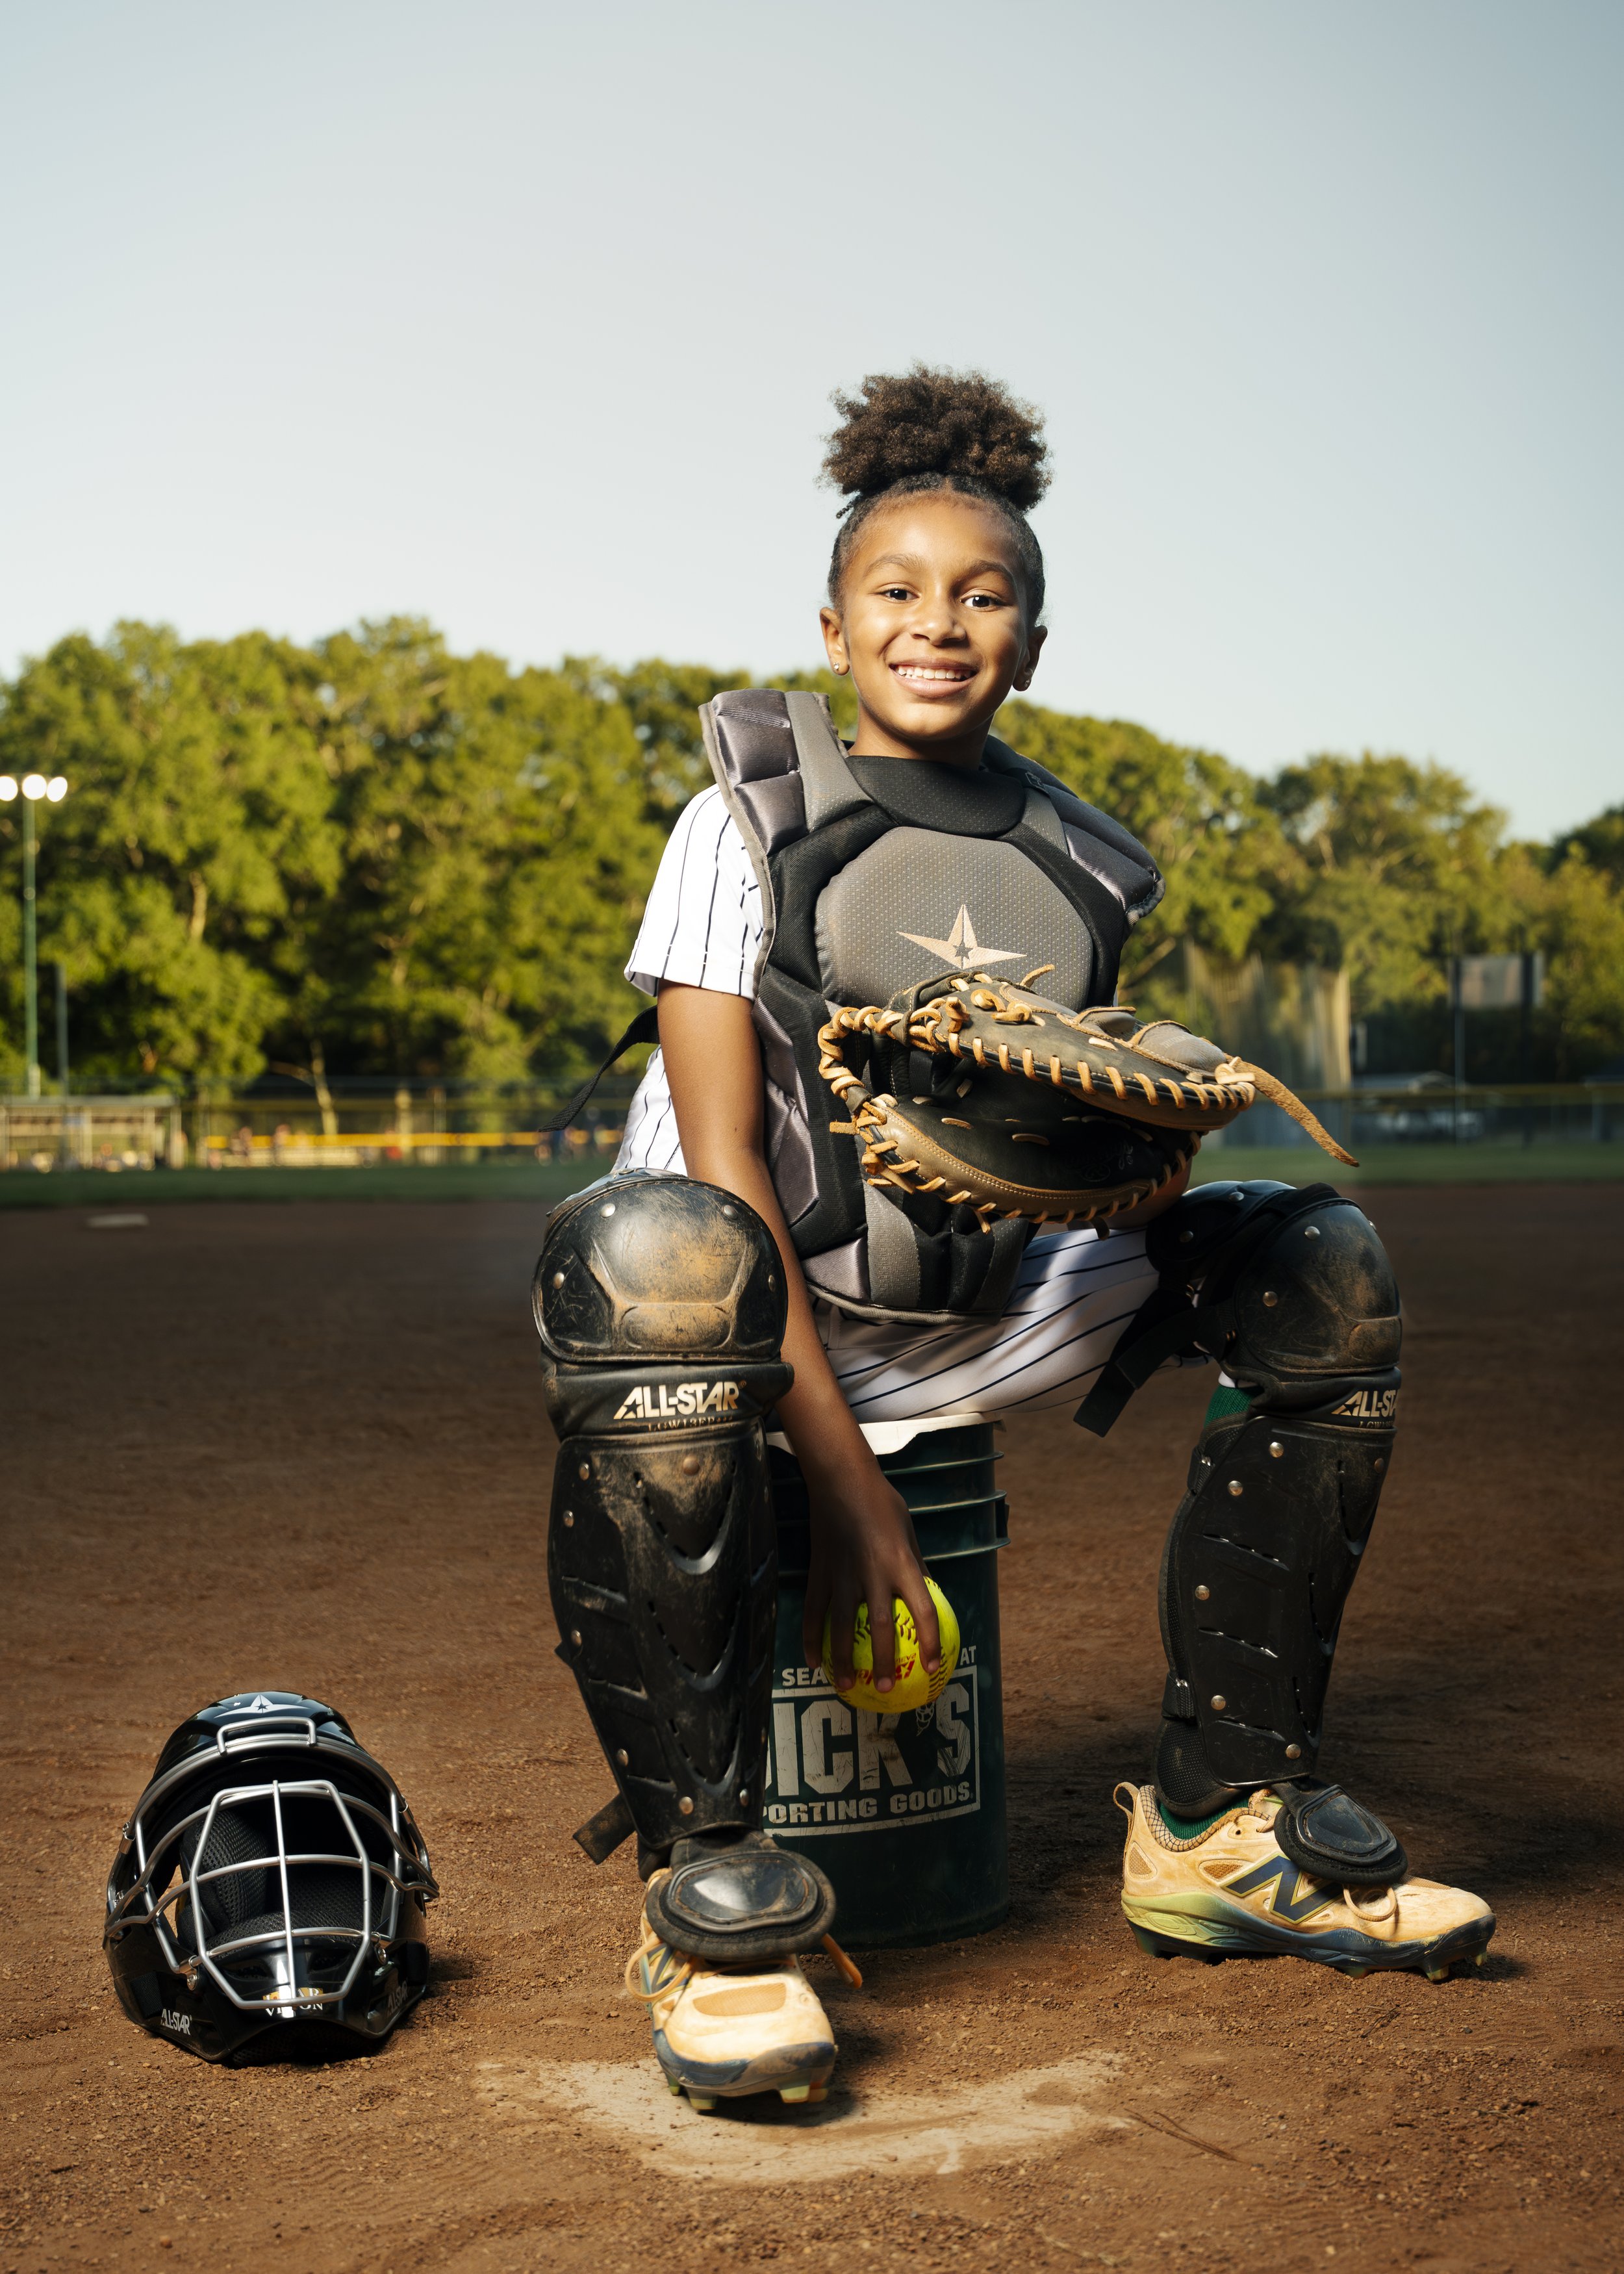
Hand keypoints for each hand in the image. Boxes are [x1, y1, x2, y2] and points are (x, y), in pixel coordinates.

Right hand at [799, 1446, 941, 1695]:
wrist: (841, 1480)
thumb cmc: (881, 1502)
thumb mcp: (909, 1531)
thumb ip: (916, 1565)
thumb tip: (928, 1593)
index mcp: (902, 1564)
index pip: (923, 1610)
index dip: (929, 1642)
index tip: (931, 1666)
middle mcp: (873, 1574)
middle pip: (881, 1628)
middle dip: (883, 1662)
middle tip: (885, 1689)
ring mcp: (842, 1575)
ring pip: (843, 1626)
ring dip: (843, 1660)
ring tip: (846, 1686)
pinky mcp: (819, 1573)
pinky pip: (814, 1611)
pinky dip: (812, 1638)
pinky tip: (813, 1661)